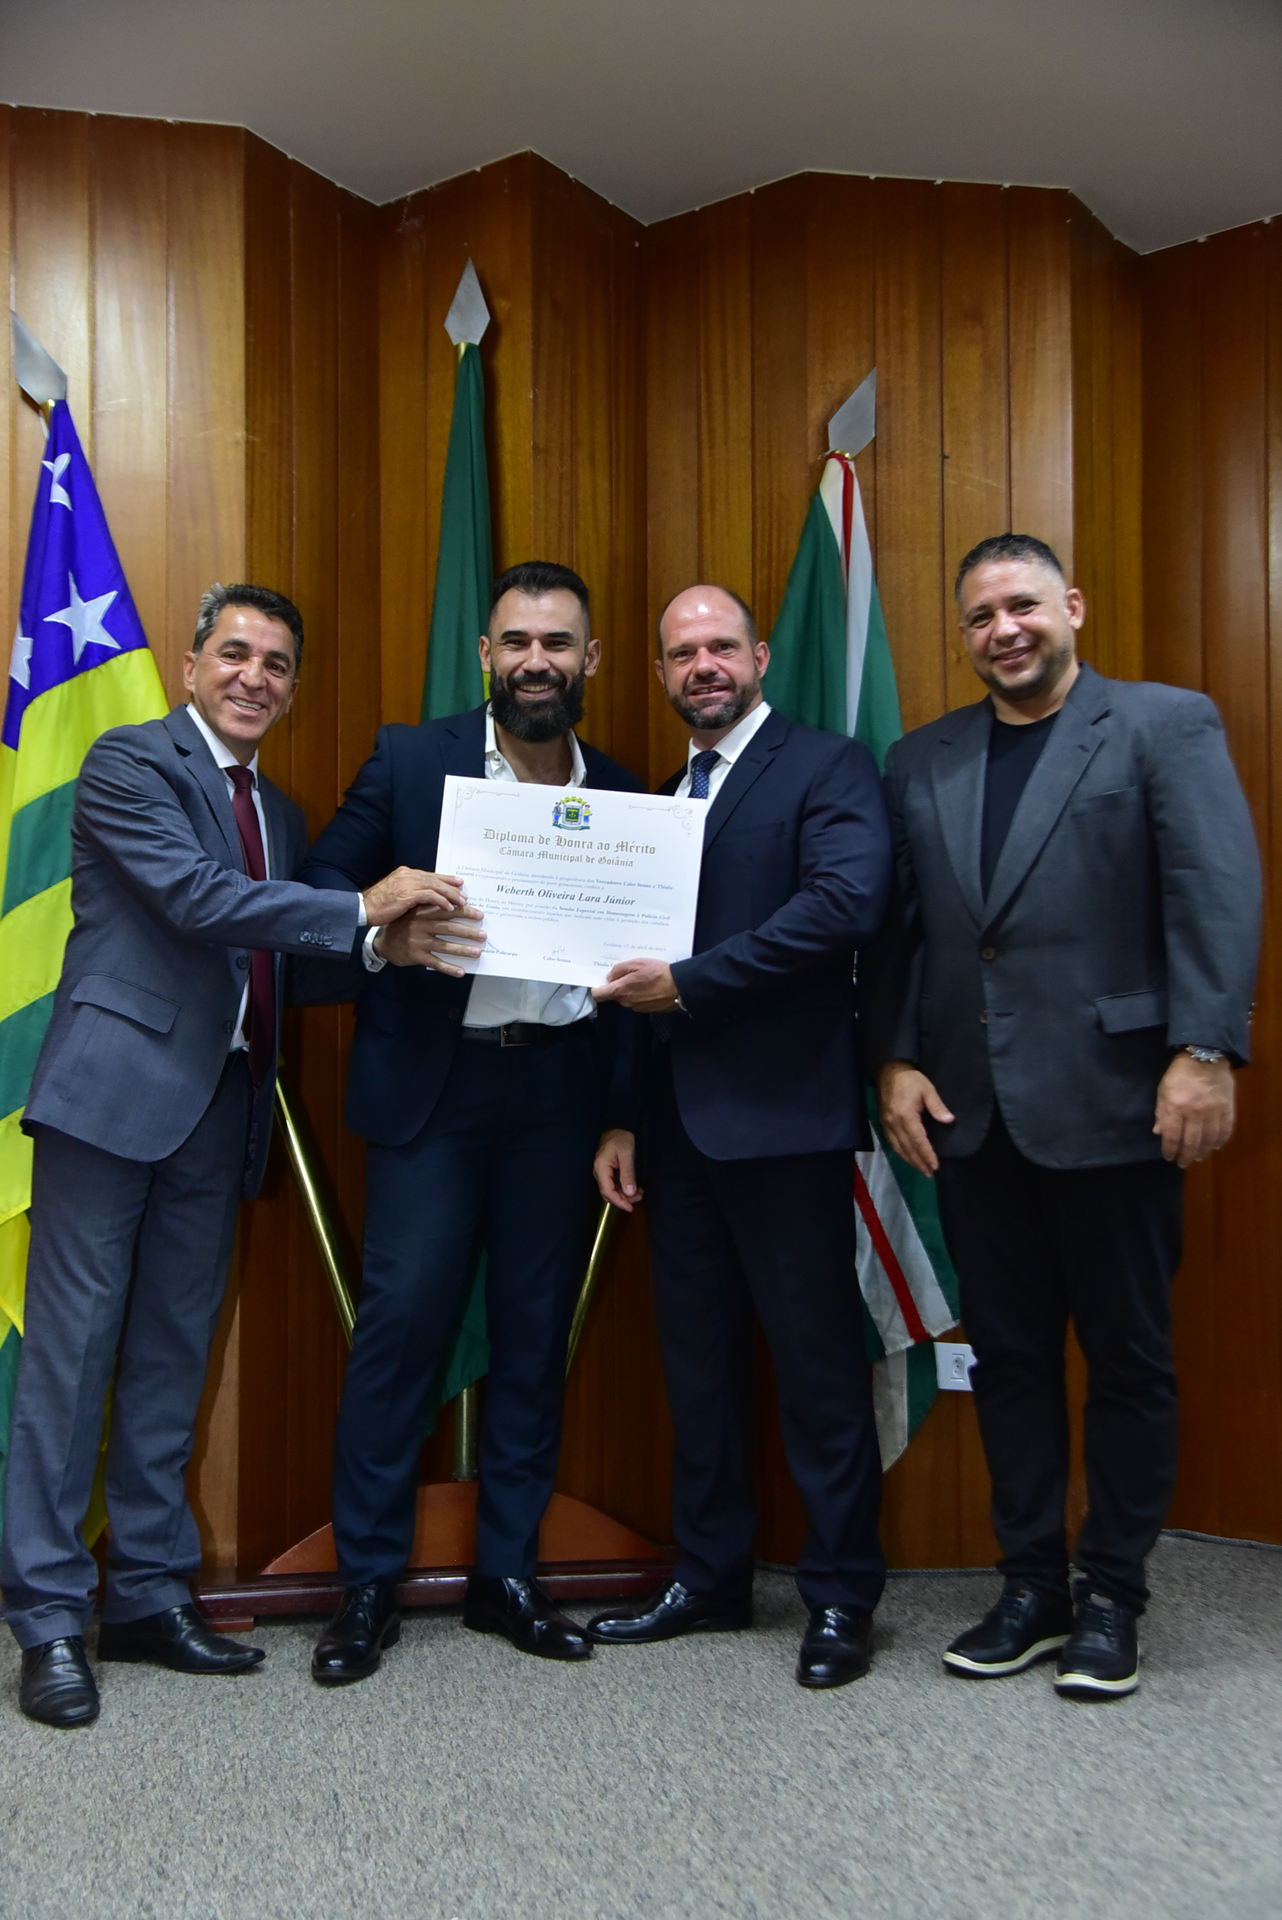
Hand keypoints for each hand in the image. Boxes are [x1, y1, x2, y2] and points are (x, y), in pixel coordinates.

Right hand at [361, 867, 472, 926]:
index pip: (430, 875)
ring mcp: (408, 884)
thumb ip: (409, 891)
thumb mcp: (395, 894)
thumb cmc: (378, 905)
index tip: (458, 883)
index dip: (445, 879)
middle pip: (436, 879)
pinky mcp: (407, 895)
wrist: (363, 909)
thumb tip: (424, 896)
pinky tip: (449, 908)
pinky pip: (430, 896)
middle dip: (452, 887)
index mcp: (405, 874)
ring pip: (436, 886)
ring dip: (450, 895)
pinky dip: (441, 901)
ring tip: (461, 903)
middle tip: (464, 895)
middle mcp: (408, 875)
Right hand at [374, 906, 485, 975]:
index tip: (480, 915)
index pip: (447, 911)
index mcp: (422, 912)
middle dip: (468, 932)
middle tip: (483, 935)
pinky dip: (449, 968)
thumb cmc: (404, 926)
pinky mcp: (416, 956)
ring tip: (477, 952)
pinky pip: (435, 963)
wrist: (383, 943)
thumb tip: (458, 907)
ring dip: (462, 950)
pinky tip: (461, 971)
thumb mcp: (414, 912)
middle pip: (449, 928)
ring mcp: (418, 942)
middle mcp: (420, 925)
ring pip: (444, 946)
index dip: (465, 912)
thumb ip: (432, 908)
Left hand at [591, 959, 678, 1012]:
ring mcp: (637, 1007)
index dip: (597, 987)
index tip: (601, 980)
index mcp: (620, 991)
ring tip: (643, 978)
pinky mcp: (647, 1009)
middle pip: (614, 994)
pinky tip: (650, 985)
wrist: (679, 986)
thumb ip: (619, 969)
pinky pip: (638, 1001)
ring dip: (631, 989)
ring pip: (627, 997)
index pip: (598, 994)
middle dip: (618, 984)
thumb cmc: (657, 973)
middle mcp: (626, 1002)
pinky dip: (641, 994)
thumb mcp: (636, 963)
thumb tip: (610, 976)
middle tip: (629, 972)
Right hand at [594, 1129, 641, 1211]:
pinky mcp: (607, 1171)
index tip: (630, 1208)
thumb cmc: (621, 1139)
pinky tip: (635, 1188)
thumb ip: (628, 1174)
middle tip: (639, 1197)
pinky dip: (624, 1188)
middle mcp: (599, 1172)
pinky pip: (614, 1184)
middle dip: (624, 1199)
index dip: (619, 1202)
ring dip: (625, 1194)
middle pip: (608, 1193)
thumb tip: (630, 1193)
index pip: (607, 1191)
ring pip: (612, 1190)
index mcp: (601, 1168)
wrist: (618, 1128)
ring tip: (640, 1193)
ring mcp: (602, 1172)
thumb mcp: (627, 1155)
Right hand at [878, 1060, 955, 1176]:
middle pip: (907, 1148)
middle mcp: (894, 1123)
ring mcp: (886, 1124)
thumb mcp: (928, 1089)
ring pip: (898, 1148)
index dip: (927, 1155)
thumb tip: (949, 1120)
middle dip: (919, 1162)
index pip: (918, 1140)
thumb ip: (937, 1106)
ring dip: (909, 1160)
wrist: (889, 1071)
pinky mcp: (883, 1123)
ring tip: (921, 1169)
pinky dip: (900, 1153)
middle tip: (930, 1173)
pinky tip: (907, 1157)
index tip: (935, 1166)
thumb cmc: (911, 1079)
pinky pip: (891, 1143)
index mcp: (905, 1115)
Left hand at [1154, 1052, 1234, 1167]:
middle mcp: (1195, 1112)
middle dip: (1186, 1156)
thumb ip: (1161, 1112)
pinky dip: (1221, 1141)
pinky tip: (1216, 1147)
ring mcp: (1213, 1111)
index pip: (1172, 1136)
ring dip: (1203, 1152)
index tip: (1168, 1157)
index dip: (1170, 1150)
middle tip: (1183, 1163)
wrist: (1205, 1055)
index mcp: (1176, 1107)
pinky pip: (1226, 1130)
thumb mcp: (1163, 1090)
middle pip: (1191, 1142)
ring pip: (1209, 1140)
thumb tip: (1158, 1133)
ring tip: (1198, 1157)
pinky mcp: (1227, 1108)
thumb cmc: (1179, 1073)